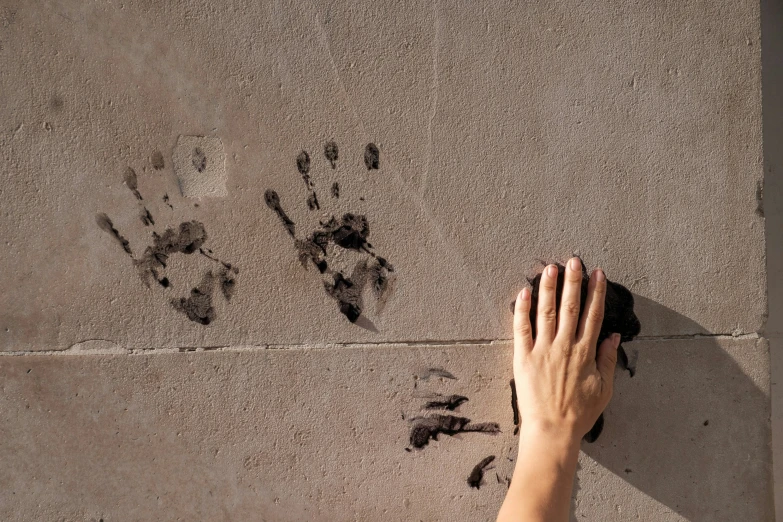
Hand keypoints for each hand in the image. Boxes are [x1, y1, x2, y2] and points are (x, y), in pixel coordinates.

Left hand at [512, 257, 620, 443]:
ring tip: (550, 267)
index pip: (593, 315)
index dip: (596, 292)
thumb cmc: (579, 413)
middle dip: (573, 281)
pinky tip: (524, 292)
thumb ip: (608, 359)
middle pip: (571, 307)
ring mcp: (543, 350)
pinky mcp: (523, 357)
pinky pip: (521, 328)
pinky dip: (522, 309)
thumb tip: (613, 336)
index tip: (597, 273)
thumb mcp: (603, 388)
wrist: (552, 430)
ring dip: (549, 288)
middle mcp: (565, 346)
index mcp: (585, 352)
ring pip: (547, 312)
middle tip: (573, 260)